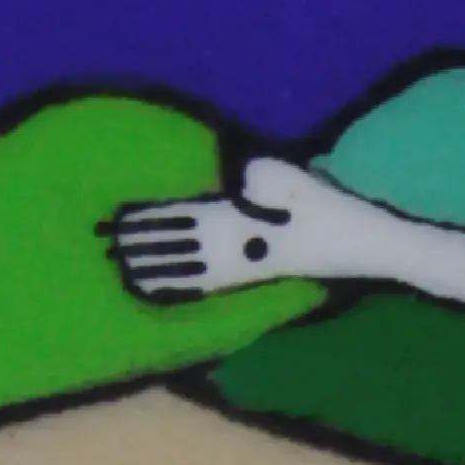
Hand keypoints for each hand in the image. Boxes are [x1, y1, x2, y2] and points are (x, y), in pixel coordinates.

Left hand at [105, 153, 393, 303]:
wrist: (360, 244)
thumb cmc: (329, 208)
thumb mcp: (294, 180)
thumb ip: (260, 177)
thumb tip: (232, 175)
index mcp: (240, 223)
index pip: (182, 222)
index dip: (148, 222)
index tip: (116, 223)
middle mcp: (236, 248)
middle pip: (178, 249)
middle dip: (141, 247)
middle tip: (105, 246)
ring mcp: (244, 264)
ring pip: (188, 268)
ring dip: (155, 268)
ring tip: (122, 269)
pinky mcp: (254, 273)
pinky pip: (210, 283)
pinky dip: (182, 286)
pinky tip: (164, 289)